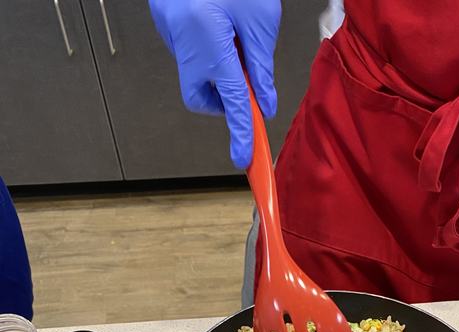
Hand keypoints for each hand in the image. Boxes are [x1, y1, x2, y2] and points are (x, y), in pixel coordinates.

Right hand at [149, 0, 280, 167]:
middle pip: (201, 96)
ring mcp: (171, 33)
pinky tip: (218, 18)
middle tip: (243, 80)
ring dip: (218, 66)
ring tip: (233, 32)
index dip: (241, 135)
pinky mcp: (167, 20)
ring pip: (197, 71)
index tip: (245, 160)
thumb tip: (264, 101)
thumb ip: (261, 64)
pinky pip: (190, 47)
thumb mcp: (259, 17)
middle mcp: (186, 46)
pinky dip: (208, 44)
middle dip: (222, 99)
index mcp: (211, 46)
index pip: (231, 104)